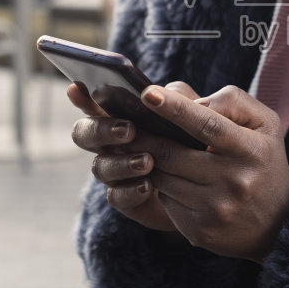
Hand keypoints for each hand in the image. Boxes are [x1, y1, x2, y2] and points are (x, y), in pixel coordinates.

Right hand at [68, 80, 185, 233]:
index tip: (77, 87)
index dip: (81, 96)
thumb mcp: (196, 113)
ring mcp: (116, 172)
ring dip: (121, 163)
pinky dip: (130, 190)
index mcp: (121, 116)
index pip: (93, 104)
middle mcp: (111, 144)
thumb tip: (175, 95)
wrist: (212, 185)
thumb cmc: (198, 139)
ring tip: (147, 161)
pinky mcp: (128, 199)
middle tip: (129, 129)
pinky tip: (148, 185)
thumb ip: (184, 99)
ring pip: (99, 167)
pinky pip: (116, 196)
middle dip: (102, 130)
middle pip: (85, 134)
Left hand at [134, 83, 288, 262]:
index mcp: (248, 150)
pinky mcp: (199, 231)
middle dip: (144, 136)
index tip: (147, 93)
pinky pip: (165, 200)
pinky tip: (169, 179)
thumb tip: (192, 102)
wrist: (279, 225)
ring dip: (150, 161)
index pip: (206, 124)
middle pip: (171, 153)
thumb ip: (233, 103)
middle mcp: (232, 181)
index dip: (174, 108)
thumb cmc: (265, 162)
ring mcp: (214, 209)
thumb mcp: (266, 125)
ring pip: (162, 177)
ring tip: (145, 149)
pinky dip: (162, 186)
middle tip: (126, 123)